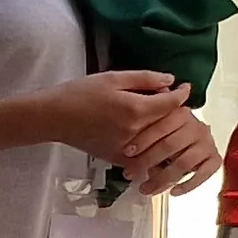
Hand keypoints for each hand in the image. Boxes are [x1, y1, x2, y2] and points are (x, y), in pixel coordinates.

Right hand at [34, 70, 189, 153]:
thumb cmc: (79, 93)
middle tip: (173, 101)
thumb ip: (144, 79)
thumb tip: (170, 81)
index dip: (182, 93)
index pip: (172, 103)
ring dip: (165, 130)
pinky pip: (143, 156)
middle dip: (175, 111)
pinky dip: (150, 147)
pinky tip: (148, 137)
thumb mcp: (112, 78)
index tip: (185, 87)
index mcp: (136, 110)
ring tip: (163, 118)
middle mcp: (136, 132)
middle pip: (169, 123)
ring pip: (159, 142)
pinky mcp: (118, 160)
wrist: (51, 117)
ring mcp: (128, 149)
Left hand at [114, 106, 223, 197]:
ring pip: (184, 163)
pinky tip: (174, 192)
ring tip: (145, 189)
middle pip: (170, 145)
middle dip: (147, 161)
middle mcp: (197, 127)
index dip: (143, 139)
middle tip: (129, 174)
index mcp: (181, 114)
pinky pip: (204, 174)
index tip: (127, 153)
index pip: (161, 125)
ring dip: (162, 178)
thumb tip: (126, 151)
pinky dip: (189, 185)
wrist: (192, 139)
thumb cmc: (165, 136)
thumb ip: (146, 135)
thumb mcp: (154, 129)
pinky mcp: (215, 159)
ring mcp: (207, 143)